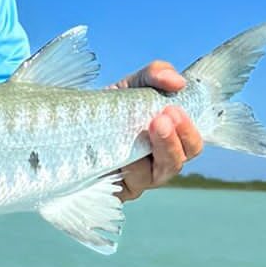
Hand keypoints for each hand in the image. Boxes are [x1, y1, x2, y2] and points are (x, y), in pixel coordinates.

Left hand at [111, 61, 203, 201]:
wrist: (74, 122)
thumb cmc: (113, 105)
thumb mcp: (134, 83)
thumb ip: (156, 75)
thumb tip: (177, 81)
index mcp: (170, 141)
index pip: (191, 144)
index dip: (189, 132)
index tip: (174, 110)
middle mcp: (158, 164)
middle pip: (177, 163)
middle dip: (172, 142)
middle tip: (162, 118)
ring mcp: (137, 180)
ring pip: (155, 176)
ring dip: (152, 153)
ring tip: (143, 130)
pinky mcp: (116, 191)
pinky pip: (127, 186)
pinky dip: (127, 168)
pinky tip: (121, 156)